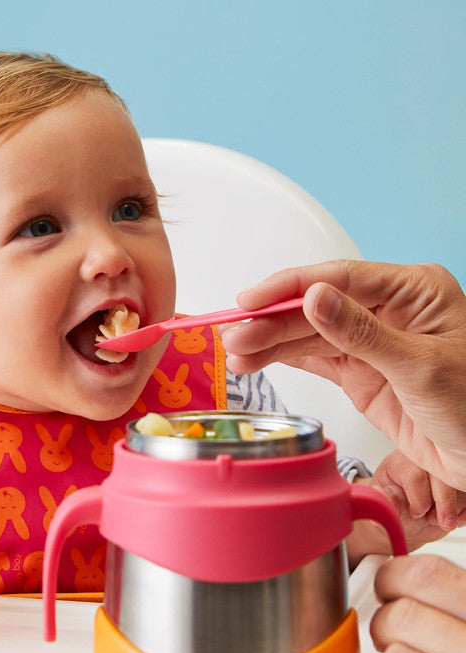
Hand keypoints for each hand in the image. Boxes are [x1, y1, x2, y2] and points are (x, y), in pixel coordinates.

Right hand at [220, 261, 465, 489]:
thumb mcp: (420, 366)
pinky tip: (256, 361)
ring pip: (308, 334)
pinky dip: (282, 361)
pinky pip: (313, 358)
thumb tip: (315, 298)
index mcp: (414, 292)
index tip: (250, 301)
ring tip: (235, 353)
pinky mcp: (359, 372)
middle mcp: (388, 311)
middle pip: (315, 307)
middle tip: (233, 335)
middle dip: (271, 322)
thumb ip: (362, 333)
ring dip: (269, 343)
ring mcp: (371, 342)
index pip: (340, 279)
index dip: (289, 288)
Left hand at [346, 451, 465, 565]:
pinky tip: (456, 519)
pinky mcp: (456, 479)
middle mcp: (422, 460)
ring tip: (442, 520)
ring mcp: (442, 468)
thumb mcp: (385, 505)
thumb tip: (386, 502)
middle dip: (445, 504)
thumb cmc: (395, 507)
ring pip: (459, 483)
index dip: (419, 501)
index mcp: (399, 463)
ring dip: (456, 506)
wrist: (408, 516)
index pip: (414, 476)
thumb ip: (386, 503)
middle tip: (442, 523)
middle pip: (441, 476)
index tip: (416, 514)